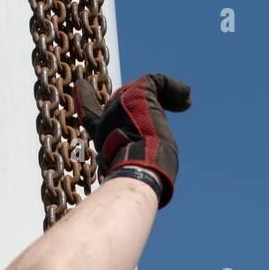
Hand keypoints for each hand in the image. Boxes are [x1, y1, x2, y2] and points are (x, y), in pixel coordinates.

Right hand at [73, 73, 191, 206]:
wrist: (137, 168)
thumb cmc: (136, 180)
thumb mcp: (131, 174)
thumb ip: (134, 169)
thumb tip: (152, 188)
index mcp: (102, 137)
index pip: (91, 117)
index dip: (86, 101)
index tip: (80, 87)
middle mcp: (108, 119)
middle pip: (124, 101)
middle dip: (144, 101)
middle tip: (173, 100)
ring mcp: (120, 104)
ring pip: (143, 88)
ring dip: (165, 94)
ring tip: (185, 102)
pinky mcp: (138, 94)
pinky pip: (157, 81)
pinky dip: (174, 88)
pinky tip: (188, 99)